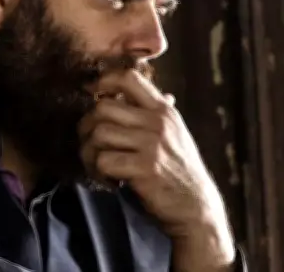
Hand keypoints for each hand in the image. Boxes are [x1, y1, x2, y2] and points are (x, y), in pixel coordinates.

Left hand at [78, 69, 234, 269]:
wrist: (196, 206)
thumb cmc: (180, 169)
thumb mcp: (174, 133)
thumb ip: (156, 112)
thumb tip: (145, 91)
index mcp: (163, 110)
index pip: (129, 77)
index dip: (103, 81)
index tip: (91, 94)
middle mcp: (157, 122)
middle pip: (103, 107)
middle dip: (87, 126)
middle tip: (90, 144)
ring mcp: (152, 144)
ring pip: (99, 133)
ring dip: (89, 152)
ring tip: (97, 165)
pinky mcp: (145, 168)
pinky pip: (104, 160)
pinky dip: (98, 171)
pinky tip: (108, 178)